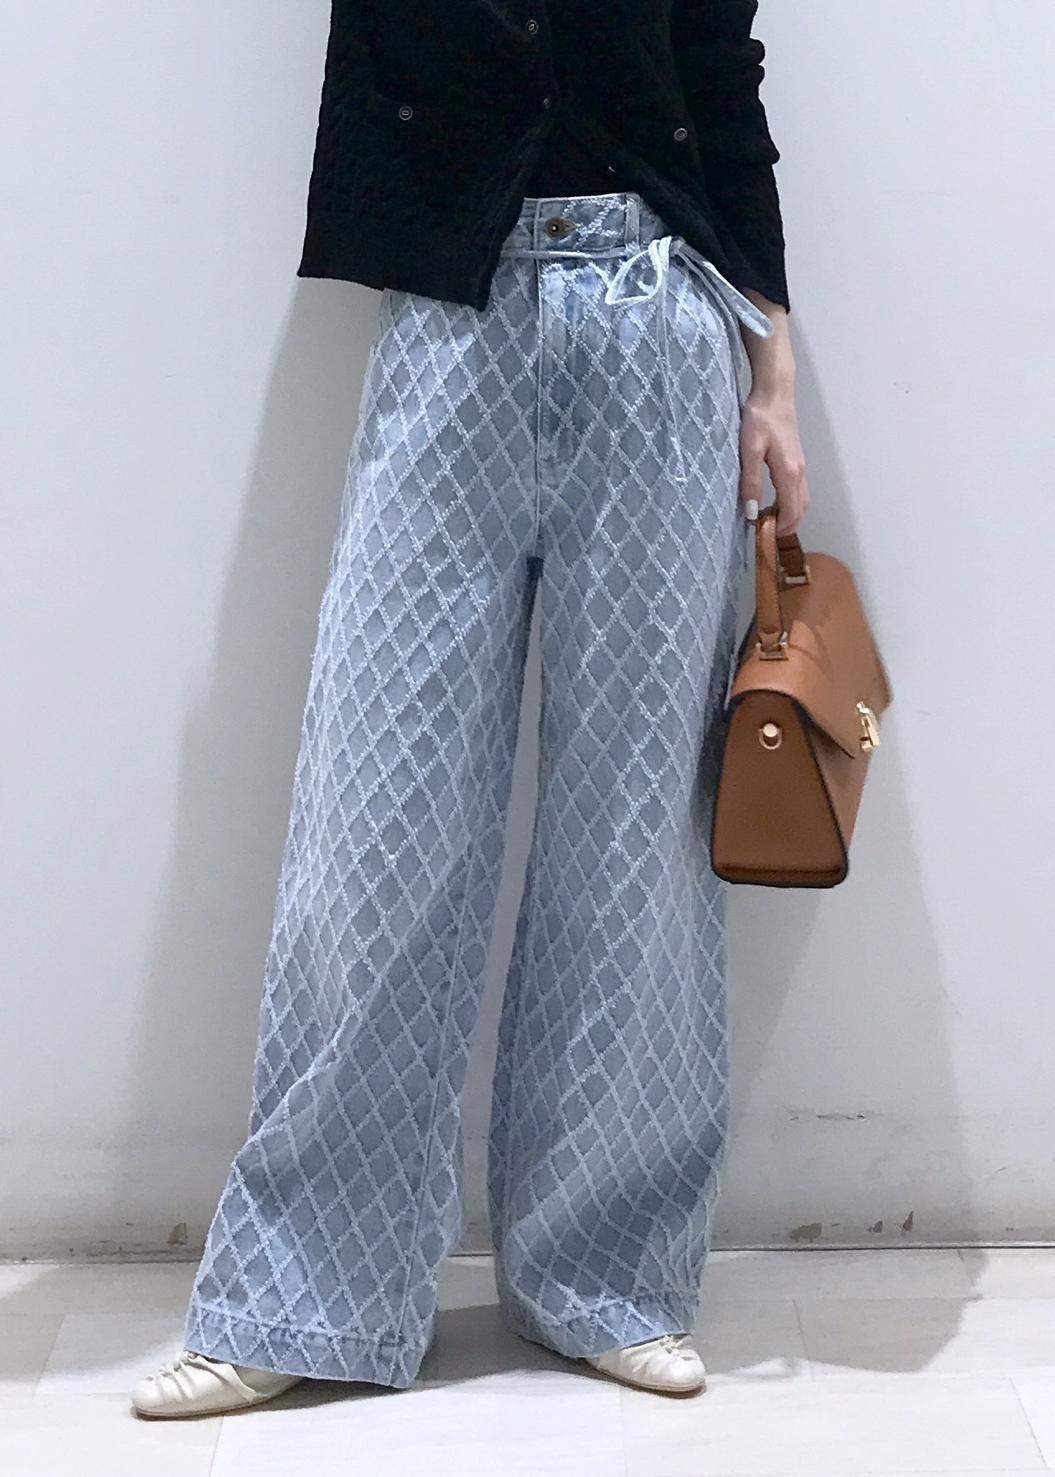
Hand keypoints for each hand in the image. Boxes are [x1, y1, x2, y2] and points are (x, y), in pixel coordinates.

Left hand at [738, 299, 808, 536]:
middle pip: (800, 511)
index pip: (790, 513)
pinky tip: (772, 502)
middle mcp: (800, 473)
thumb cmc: (759, 418)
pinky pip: (798, 490)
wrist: (775, 392)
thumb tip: (751, 513)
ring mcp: (801, 467)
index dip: (777, 530)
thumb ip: (750, 482)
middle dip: (784, 527)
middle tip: (762, 533)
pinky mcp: (796, 460)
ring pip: (801, 501)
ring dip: (788, 515)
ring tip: (766, 520)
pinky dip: (790, 503)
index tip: (760, 537)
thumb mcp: (749, 450)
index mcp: (789, 473)